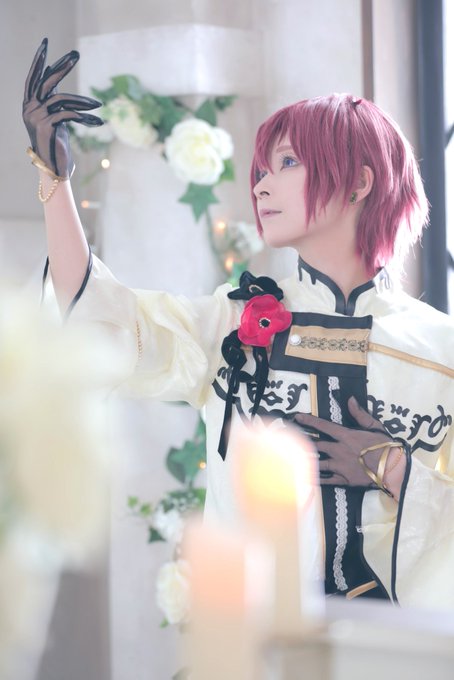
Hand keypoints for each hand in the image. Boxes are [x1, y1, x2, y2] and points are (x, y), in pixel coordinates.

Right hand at [23, 38, 102, 177]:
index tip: (45, 43)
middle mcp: (29, 109)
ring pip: (61, 98)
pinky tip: (97, 121)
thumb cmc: (56, 145)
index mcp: (29, 105)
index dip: (38, 60)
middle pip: (45, 81)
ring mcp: (36, 117)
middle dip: (62, 67)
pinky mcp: (47, 127)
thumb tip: (55, 78)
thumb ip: (53, 101)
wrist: (53, 170)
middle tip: (76, 55)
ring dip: (82, 101)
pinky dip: (85, 117)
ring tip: (97, 105)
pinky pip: (68, 114)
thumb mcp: (55, 119)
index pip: (33, 78)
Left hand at [295, 396, 399, 493]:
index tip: (297, 417)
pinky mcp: (344, 479)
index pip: (323, 426)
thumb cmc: (385, 446)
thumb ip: (359, 413)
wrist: (392, 468)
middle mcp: (339, 450)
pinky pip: (327, 480)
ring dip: (307, 460)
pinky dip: (317, 478)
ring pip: (318, 462)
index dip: (309, 421)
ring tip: (294, 458)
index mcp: (345, 436)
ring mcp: (340, 466)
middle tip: (293, 439)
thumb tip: (350, 399)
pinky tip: (306, 477)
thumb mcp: (373, 425)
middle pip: (317, 445)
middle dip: (304, 442)